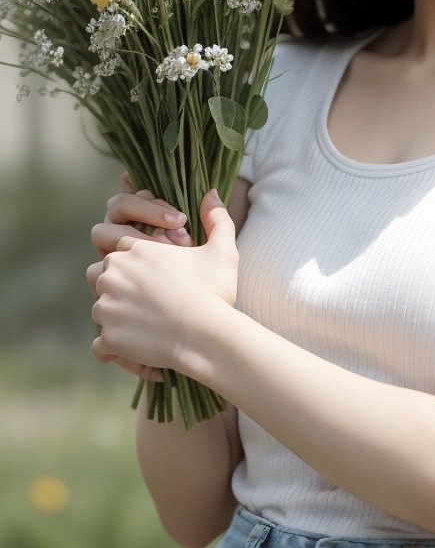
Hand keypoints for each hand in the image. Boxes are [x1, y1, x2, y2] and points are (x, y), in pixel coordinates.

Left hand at [87, 173, 238, 374]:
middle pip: (100, 276)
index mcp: (134, 250)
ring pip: (99, 309)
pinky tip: (133, 353)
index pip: (119, 248)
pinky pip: (101, 346)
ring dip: (114, 317)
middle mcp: (113, 274)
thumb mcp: (222, 251)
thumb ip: (217, 219)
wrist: (206, 334)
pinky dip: (114, 350)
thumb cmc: (215, 293)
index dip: (136, 264)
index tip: (155, 280)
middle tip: (144, 302)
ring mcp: (107, 306)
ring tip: (141, 328)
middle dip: (116, 286)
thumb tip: (211, 193)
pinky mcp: (108, 337)